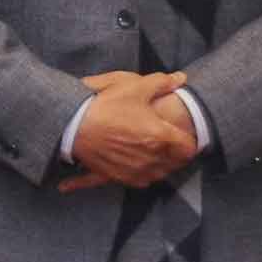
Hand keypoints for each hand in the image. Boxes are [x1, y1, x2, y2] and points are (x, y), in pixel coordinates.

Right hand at [63, 73, 196, 190]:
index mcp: (159, 136)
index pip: (188, 147)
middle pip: (176, 163)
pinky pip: (137, 182)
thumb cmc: (105, 105)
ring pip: (159, 174)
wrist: (72, 125)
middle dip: (177, 154)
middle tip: (172, 143)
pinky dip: (140, 176)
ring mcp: (134, 170)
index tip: (184, 134)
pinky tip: (137, 169)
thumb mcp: (134, 87)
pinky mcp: (118, 177)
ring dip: (162, 166)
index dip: (189, 140)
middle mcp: (151, 158)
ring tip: (156, 155)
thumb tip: (181, 78)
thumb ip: (161, 82)